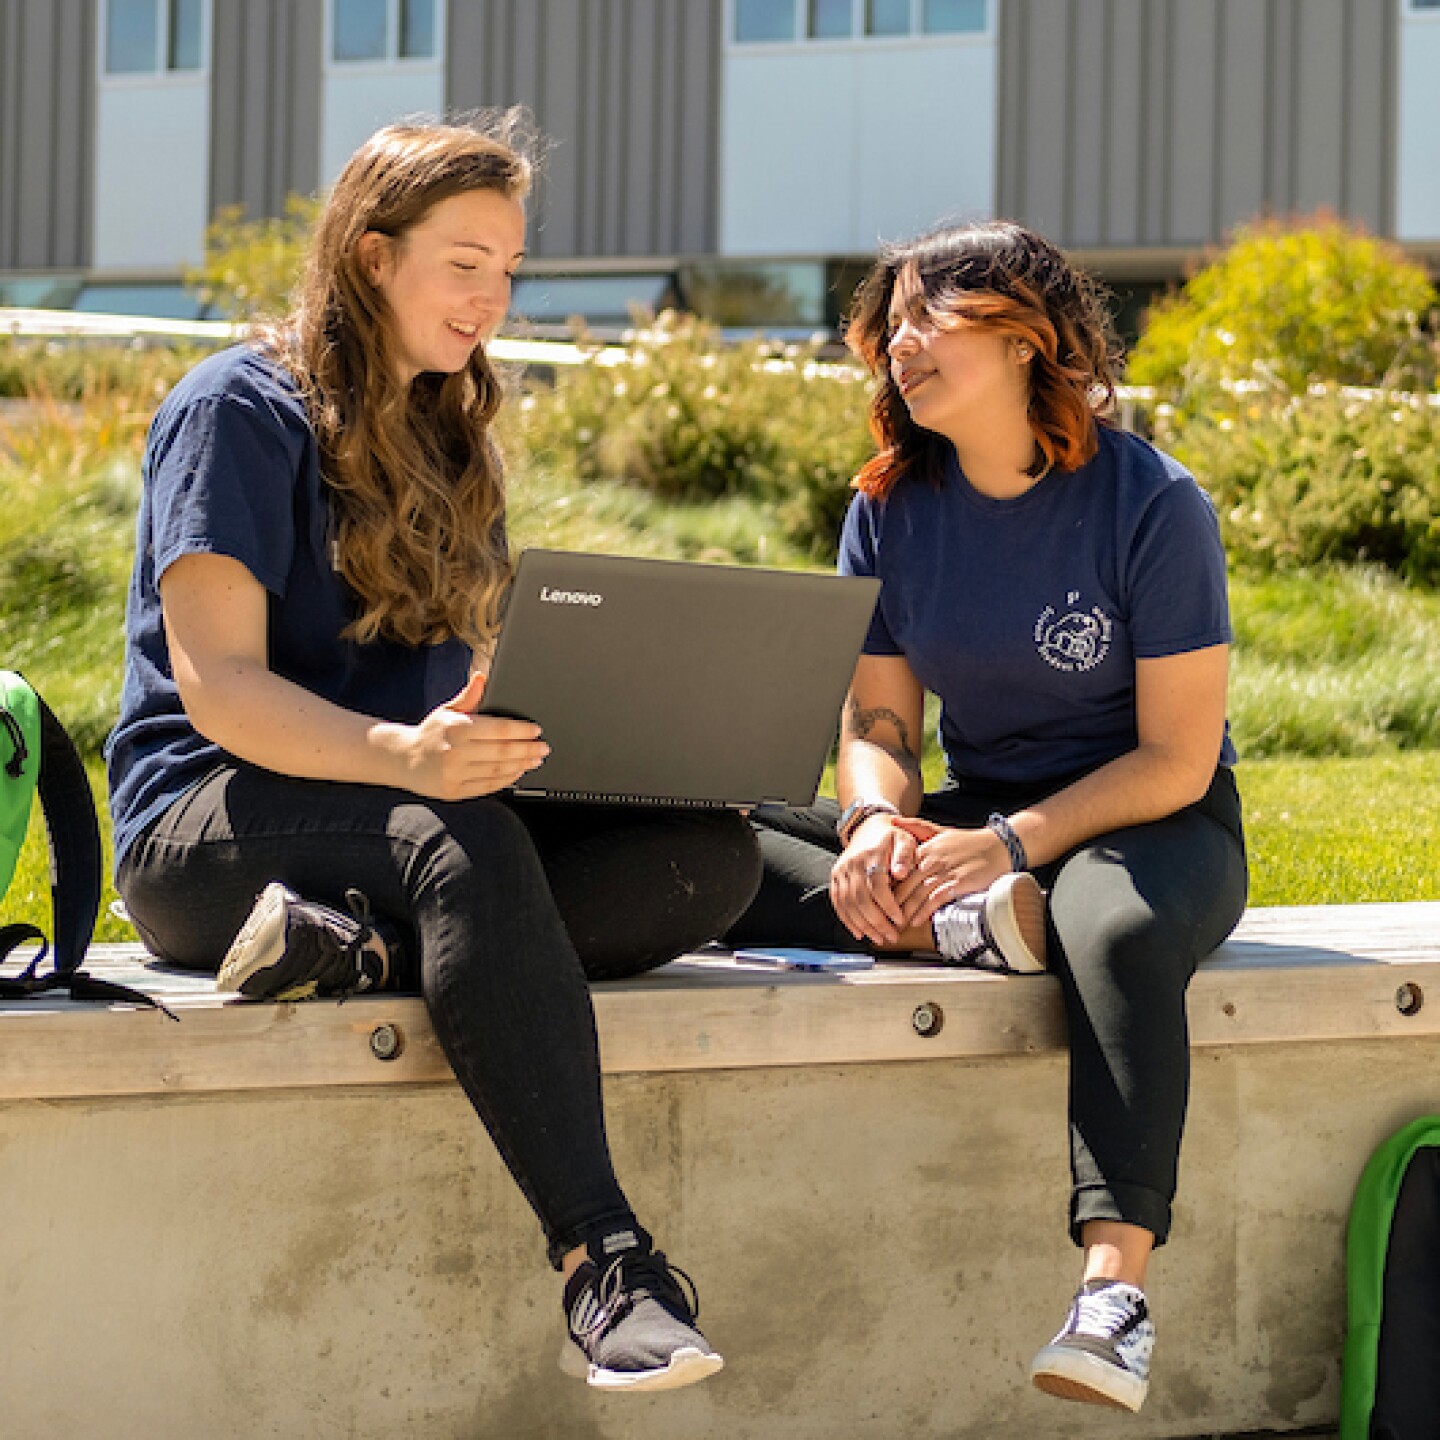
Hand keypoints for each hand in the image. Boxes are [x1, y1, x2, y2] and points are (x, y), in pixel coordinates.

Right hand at [394, 673, 549, 799]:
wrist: (404, 759)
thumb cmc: (431, 733)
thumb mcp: (447, 710)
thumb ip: (468, 696)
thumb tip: (481, 676)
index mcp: (457, 728)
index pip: (499, 729)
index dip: (522, 730)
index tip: (536, 731)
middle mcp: (455, 751)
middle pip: (503, 751)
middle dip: (528, 749)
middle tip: (543, 748)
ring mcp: (455, 773)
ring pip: (498, 770)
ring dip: (521, 765)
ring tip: (535, 760)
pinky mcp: (455, 791)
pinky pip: (487, 786)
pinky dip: (506, 780)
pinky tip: (517, 772)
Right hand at [830, 813, 921, 946]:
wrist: (868, 828)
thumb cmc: (890, 837)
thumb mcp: (905, 840)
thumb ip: (905, 855)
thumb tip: (901, 873)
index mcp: (871, 855)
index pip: (877, 885)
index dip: (888, 906)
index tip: (899, 920)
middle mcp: (852, 864)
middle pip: (861, 898)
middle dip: (876, 922)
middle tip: (891, 936)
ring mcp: (841, 871)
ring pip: (848, 904)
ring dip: (863, 925)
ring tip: (878, 938)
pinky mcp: (835, 878)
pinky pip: (838, 902)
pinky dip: (847, 920)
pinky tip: (858, 932)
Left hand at [890, 818, 1010, 928]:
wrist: (997, 847)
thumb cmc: (968, 841)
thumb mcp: (939, 830)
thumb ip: (916, 827)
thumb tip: (892, 820)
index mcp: (925, 849)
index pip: (899, 870)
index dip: (887, 886)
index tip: (877, 898)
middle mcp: (932, 860)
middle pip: (905, 885)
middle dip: (892, 903)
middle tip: (881, 916)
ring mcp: (945, 872)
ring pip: (918, 894)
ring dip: (905, 911)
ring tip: (895, 923)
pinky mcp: (958, 883)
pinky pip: (936, 899)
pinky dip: (924, 911)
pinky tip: (916, 920)